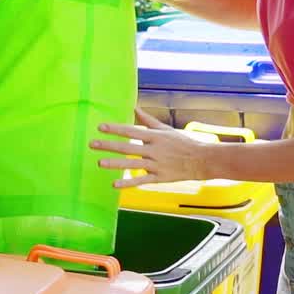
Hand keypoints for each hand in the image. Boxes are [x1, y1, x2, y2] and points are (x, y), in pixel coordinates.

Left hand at [92, 109, 211, 187]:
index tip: (100, 127)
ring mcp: (156, 165)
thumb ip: (147, 120)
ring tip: (99, 163)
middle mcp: (153, 150)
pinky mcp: (158, 178)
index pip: (131, 131)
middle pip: (127, 147)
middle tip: (92, 144)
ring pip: (132, 164)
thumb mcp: (165, 129)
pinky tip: (114, 185)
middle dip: (109, 145)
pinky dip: (127, 183)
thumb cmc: (182, 143)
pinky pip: (140, 180)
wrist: (201, 160)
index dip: (115, 129)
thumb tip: (134, 108)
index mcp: (155, 137)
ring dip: (115, 164)